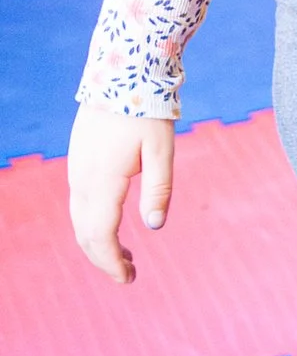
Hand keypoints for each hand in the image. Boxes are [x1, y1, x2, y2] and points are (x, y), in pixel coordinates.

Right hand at [67, 104, 175, 283]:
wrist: (121, 76)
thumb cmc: (147, 113)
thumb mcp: (162, 151)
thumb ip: (159, 189)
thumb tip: (155, 227)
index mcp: (102, 181)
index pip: (100, 234)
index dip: (111, 261)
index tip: (128, 279)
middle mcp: (82, 180)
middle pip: (84, 233)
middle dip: (104, 258)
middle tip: (128, 275)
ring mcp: (76, 171)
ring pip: (79, 219)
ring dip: (98, 242)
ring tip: (125, 256)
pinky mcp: (79, 163)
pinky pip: (80, 204)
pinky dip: (93, 223)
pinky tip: (112, 226)